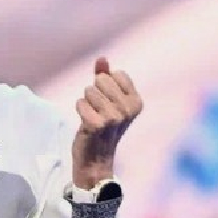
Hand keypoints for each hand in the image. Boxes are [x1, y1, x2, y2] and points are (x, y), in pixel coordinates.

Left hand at [72, 56, 141, 187]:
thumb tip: (102, 58)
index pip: (116, 74)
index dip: (106, 85)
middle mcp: (128, 110)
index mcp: (137, 102)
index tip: (108, 103)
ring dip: (86, 103)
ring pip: (89, 90)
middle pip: (101, 80)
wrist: (96, 159)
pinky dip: (79, 110)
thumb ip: (105, 77)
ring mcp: (113, 118)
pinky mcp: (96, 125)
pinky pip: (80, 103)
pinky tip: (86, 124)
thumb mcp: (108, 100)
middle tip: (98, 112)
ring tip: (92, 117)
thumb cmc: (102, 126)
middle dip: (94, 93)